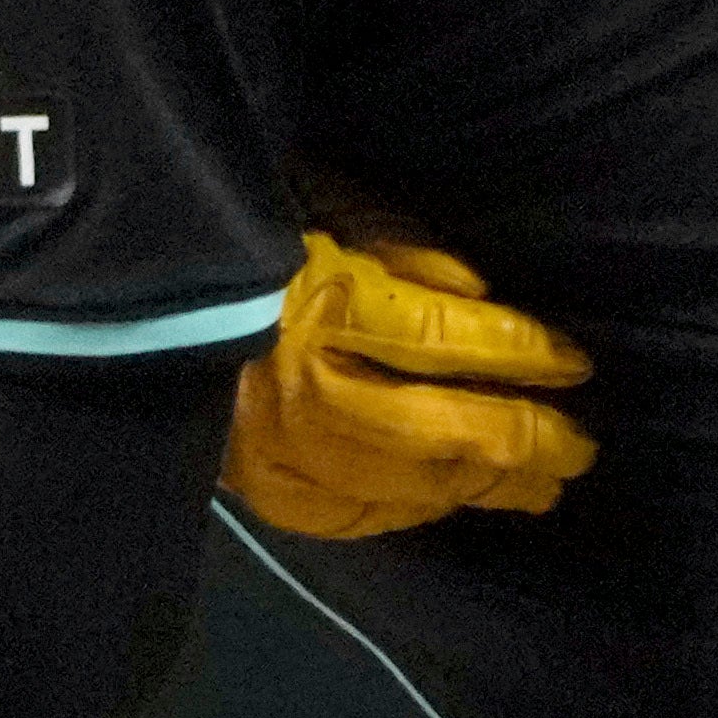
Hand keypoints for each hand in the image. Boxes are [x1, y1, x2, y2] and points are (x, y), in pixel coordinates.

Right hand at [228, 231, 597, 541]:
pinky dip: (416, 508)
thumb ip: (403, 247)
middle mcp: (312, 393)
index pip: (455, 342)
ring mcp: (287, 454)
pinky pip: (360, 514)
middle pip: (449, 432)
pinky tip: (452, 499)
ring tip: (537, 485)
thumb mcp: (324, 203)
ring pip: (413, 484)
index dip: (525, 354)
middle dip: (526, 442)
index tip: (575, 361)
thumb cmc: (245, 233)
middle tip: (579, 447)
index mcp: (329, 306)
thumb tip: (479, 296)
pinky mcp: (266, 490)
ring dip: (484, 486)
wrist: (138, 300)